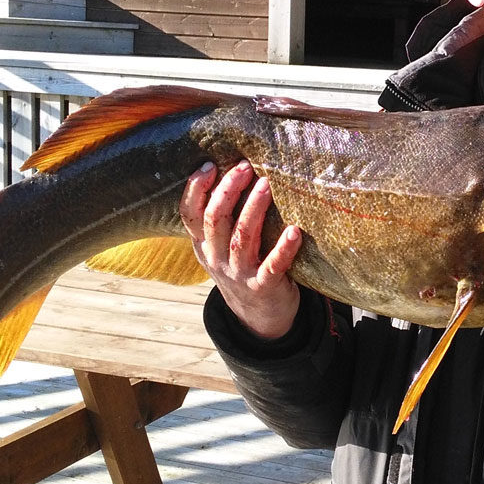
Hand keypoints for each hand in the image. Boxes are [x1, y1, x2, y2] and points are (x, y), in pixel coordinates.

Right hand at [180, 160, 302, 339]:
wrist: (258, 317)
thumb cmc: (243, 268)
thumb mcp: (221, 247)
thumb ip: (221, 218)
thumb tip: (233, 170)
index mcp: (203, 245)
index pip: (189, 214)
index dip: (196, 189)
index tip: (211, 166)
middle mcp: (216, 258)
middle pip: (215, 220)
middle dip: (228, 190)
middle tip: (245, 168)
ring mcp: (238, 274)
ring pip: (241, 237)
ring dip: (253, 209)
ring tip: (266, 185)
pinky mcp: (263, 286)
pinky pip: (273, 265)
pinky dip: (284, 248)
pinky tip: (295, 231)